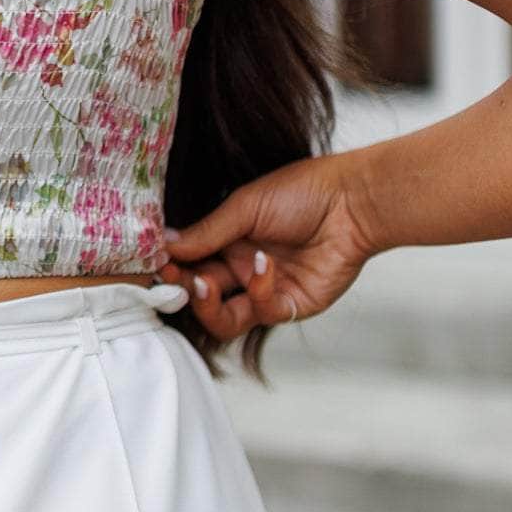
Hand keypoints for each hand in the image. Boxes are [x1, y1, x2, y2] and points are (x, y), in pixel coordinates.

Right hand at [158, 153, 379, 342]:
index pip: (189, 264)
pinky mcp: (290, 305)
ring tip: (204, 284)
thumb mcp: (244, 207)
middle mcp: (241, 269)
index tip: (158, 262)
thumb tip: (164, 245)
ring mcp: (264, 290)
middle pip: (200, 296)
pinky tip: (265, 264)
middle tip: (176, 277)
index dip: (171, 268)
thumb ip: (206, 232)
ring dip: (207, 305)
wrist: (353, 201)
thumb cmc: (303, 192)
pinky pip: (262, 311)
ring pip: (223, 319)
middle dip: (183, 289)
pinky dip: (258, 290)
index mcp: (227, 242)